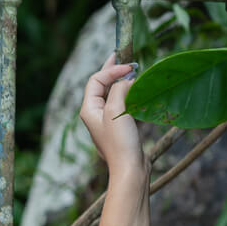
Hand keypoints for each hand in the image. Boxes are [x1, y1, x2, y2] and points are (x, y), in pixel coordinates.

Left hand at [79, 52, 144, 173]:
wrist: (130, 168)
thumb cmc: (120, 141)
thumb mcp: (116, 110)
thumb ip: (119, 90)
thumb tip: (126, 80)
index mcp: (89, 109)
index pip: (96, 81)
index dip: (110, 70)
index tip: (129, 67)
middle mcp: (95, 114)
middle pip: (101, 86)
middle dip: (112, 71)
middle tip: (123, 57)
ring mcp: (107, 121)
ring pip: (112, 95)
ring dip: (122, 82)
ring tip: (132, 71)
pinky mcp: (120, 127)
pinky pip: (122, 104)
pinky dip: (129, 94)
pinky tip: (138, 91)